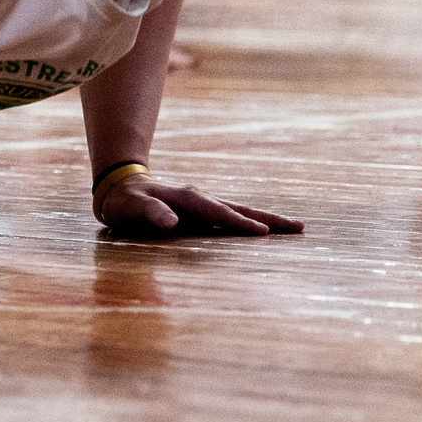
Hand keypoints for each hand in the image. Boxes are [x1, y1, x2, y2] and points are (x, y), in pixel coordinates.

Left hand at [98, 176, 302, 237]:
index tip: (263, 232)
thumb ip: (150, 214)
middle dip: (270, 218)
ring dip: (267, 220)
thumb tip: (171, 222)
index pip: (219, 213)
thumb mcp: (131, 208)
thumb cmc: (125, 203)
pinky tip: (266, 232)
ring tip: (294, 228)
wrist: (121, 189)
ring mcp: (205, 204)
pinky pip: (233, 217)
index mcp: (188, 199)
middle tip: (299, 227)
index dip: (240, 223)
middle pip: (241, 209)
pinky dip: (253, 222)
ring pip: (241, 211)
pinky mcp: (204, 212)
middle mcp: (202, 199)